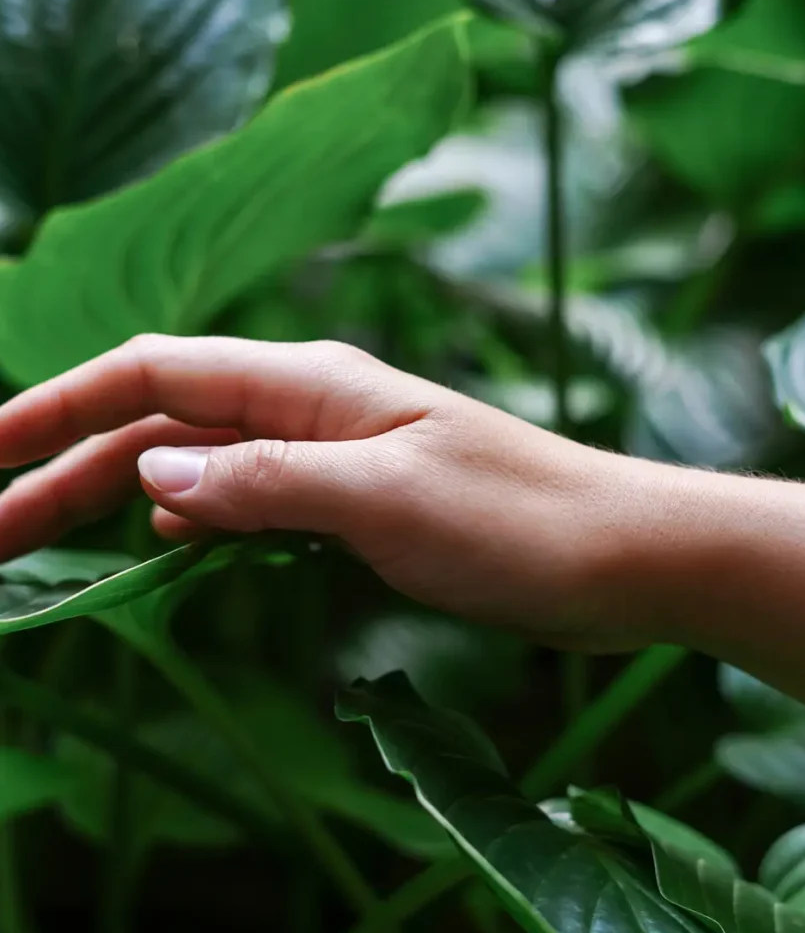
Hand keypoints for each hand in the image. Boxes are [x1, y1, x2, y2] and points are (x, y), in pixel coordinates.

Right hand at [0, 334, 676, 652]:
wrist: (620, 556)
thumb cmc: (520, 521)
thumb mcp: (385, 499)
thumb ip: (266, 483)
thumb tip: (156, 480)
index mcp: (311, 385)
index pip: (155, 375)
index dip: (59, 407)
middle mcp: (312, 410)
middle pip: (162, 428)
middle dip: (69, 471)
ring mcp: (333, 459)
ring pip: (200, 471)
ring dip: (120, 502)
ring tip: (46, 546)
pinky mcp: (358, 507)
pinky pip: (251, 507)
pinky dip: (196, 527)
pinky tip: (164, 552)